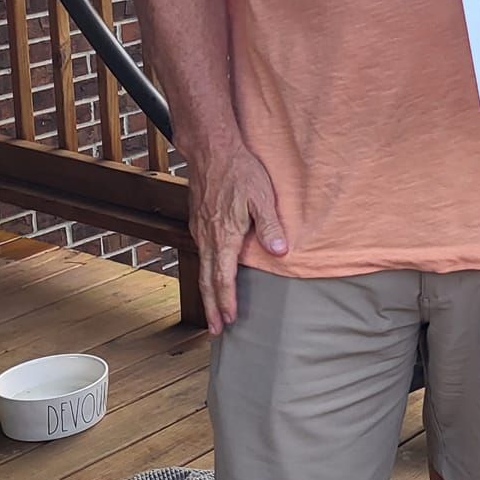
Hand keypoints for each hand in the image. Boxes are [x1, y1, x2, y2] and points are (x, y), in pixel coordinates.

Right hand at [185, 137, 286, 334]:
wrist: (211, 149)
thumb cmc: (240, 170)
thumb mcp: (262, 196)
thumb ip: (270, 226)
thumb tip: (281, 252)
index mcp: (224, 235)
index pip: (224, 276)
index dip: (227, 300)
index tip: (229, 320)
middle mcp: (208, 236)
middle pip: (208, 280)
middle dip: (213, 307)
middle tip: (215, 331)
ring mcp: (200, 229)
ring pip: (202, 268)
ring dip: (208, 293)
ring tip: (213, 311)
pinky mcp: (199, 221)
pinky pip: (201, 254)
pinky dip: (205, 273)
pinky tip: (211, 277)